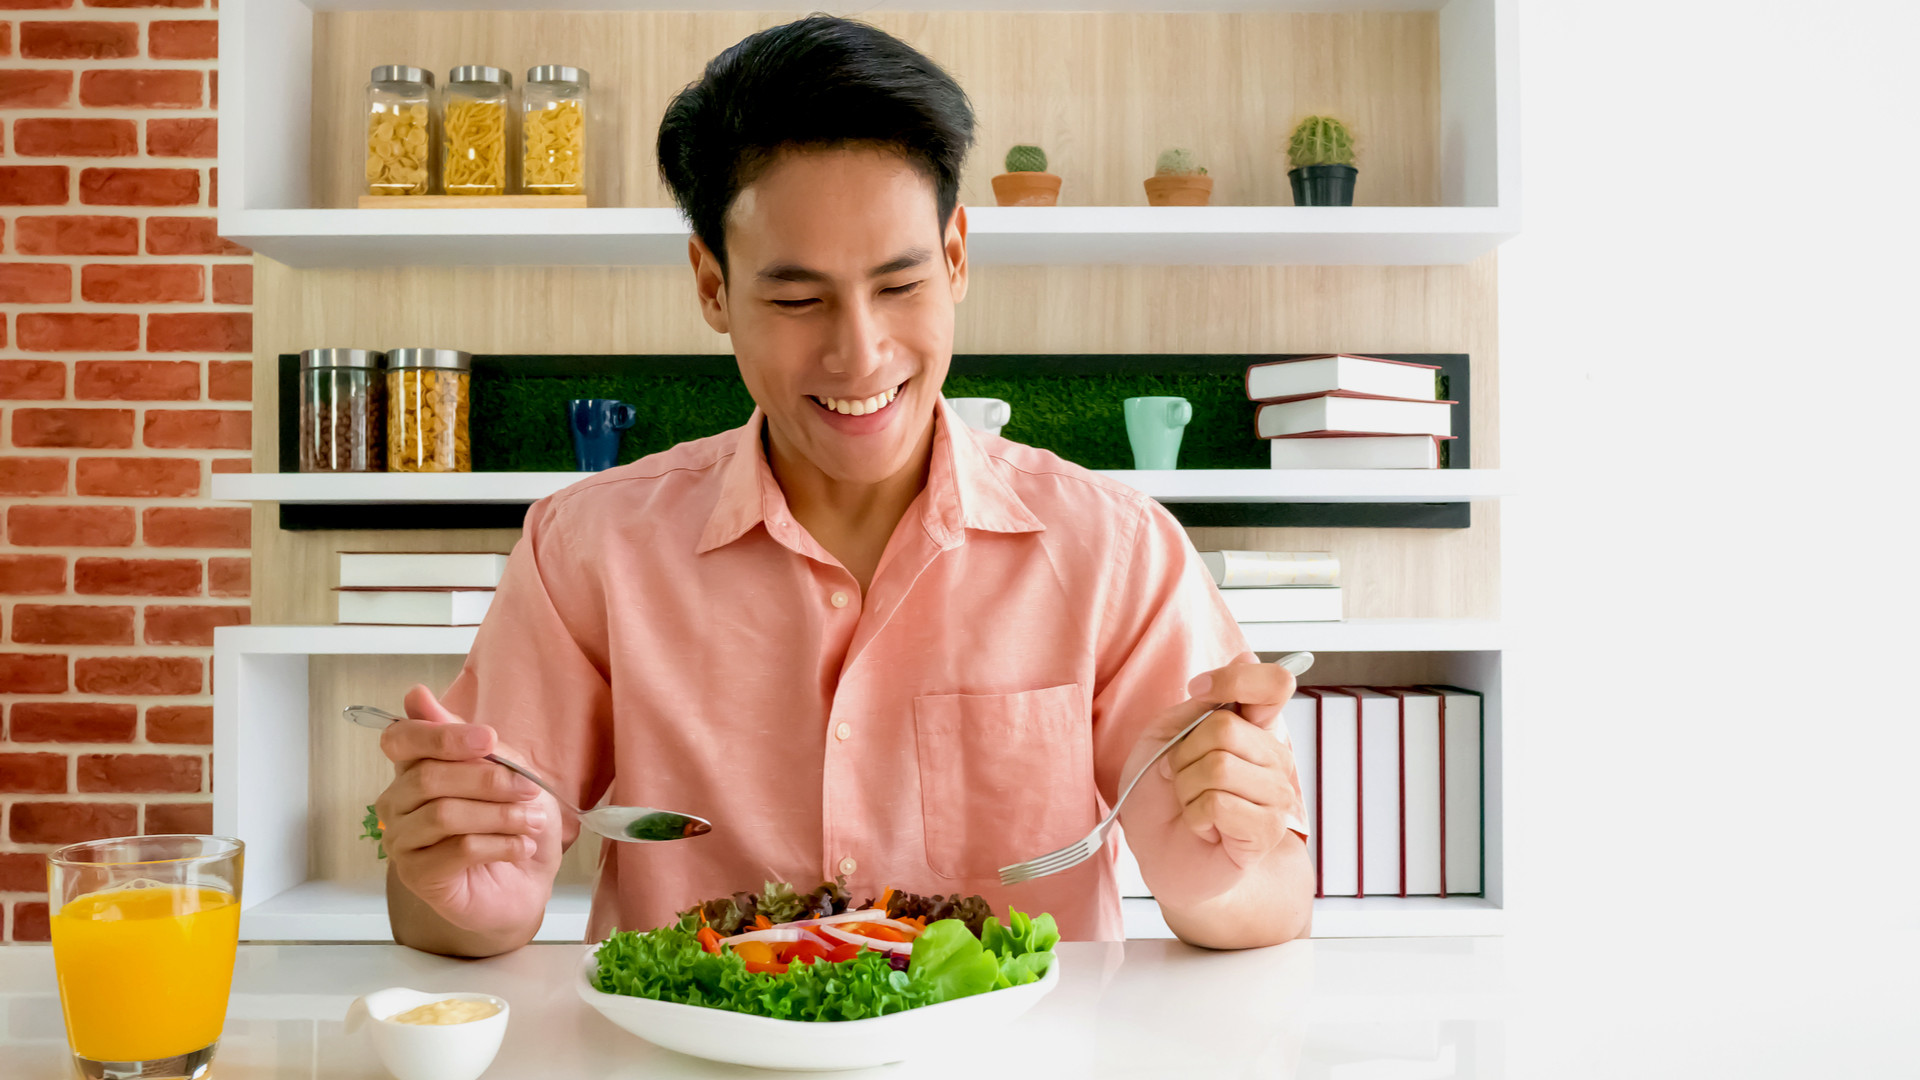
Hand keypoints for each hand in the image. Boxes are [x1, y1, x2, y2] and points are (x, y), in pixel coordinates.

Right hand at [373, 685, 563, 934]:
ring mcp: (402, 841)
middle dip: (488, 780)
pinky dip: (499, 844)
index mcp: (414, 768)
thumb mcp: (505, 770)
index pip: (401, 739)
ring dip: (500, 815)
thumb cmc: (511, 823)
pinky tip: (521, 847)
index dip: (441, 736)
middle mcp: (397, 803)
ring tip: (532, 821)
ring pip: (444, 815)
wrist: (525, 883)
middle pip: (429, 778)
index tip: (488, 740)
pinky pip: (457, 850)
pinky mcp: (418, 876)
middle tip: (530, 790)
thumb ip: (468, 740)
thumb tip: (416, 695)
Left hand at [1121, 653, 1305, 898]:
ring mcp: (1276, 795)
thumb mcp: (1166, 734)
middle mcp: (1273, 757)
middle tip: (1180, 776)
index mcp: (1253, 727)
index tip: (1197, 690)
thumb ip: (1202, 702)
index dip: (1233, 679)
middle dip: (1184, 752)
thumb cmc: (1160, 793)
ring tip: (1191, 803)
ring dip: (1186, 787)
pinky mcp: (1267, 831)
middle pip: (1226, 728)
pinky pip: (1219, 804)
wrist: (1158, 852)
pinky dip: (1194, 815)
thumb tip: (1245, 656)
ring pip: (1219, 767)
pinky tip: (1201, 826)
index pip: (1274, 684)